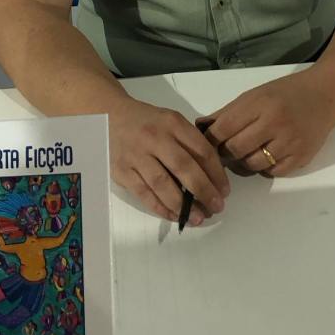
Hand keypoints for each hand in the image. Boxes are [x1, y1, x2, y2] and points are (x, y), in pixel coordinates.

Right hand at [107, 96, 229, 225]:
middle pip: (184, 167)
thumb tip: (213, 174)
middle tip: (217, 207)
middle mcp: (155, 137)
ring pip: (163, 184)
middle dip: (204, 191)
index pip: (200, 149)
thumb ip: (189, 141)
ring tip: (199, 218)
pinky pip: (144, 193)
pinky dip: (161, 208)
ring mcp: (136, 155)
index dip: (216, 172)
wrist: (110, 116)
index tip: (224, 190)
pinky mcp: (122, 171)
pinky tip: (175, 216)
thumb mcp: (171, 121)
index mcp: (173, 123)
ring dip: (183, 205)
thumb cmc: (148, 122)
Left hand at [201, 71, 334, 175]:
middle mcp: (274, 123)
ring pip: (252, 164)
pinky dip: (264, 168)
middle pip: (235, 149)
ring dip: (243, 162)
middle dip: (225, 153)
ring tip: (245, 153)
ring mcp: (290, 142)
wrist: (325, 94)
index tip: (207, 143)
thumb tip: (202, 128)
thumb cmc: (286, 92)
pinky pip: (272, 172)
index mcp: (259, 103)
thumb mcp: (255, 94)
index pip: (223, 128)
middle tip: (224, 151)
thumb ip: (228, 112)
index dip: (211, 139)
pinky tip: (265, 156)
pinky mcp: (301, 158)